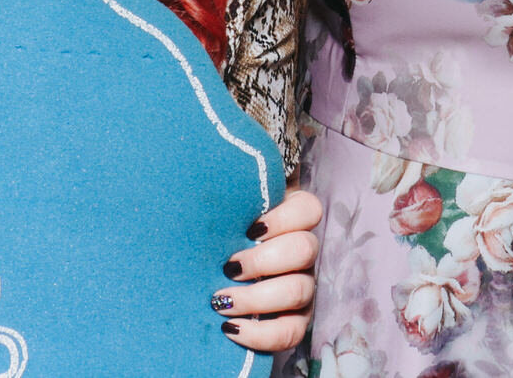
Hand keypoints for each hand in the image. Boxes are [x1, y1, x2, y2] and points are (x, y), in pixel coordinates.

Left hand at [213, 190, 321, 351]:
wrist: (205, 272)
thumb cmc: (215, 234)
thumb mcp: (222, 209)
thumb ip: (227, 196)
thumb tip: (203, 178)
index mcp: (291, 218)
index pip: (309, 209)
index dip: (284, 218)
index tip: (250, 229)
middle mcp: (302, 251)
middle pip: (305, 249)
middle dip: (264, 260)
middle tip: (228, 267)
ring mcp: (302, 286)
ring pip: (300, 291)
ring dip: (257, 298)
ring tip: (220, 300)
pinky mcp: (294, 321)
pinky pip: (291, 332)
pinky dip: (260, 334)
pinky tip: (230, 328)